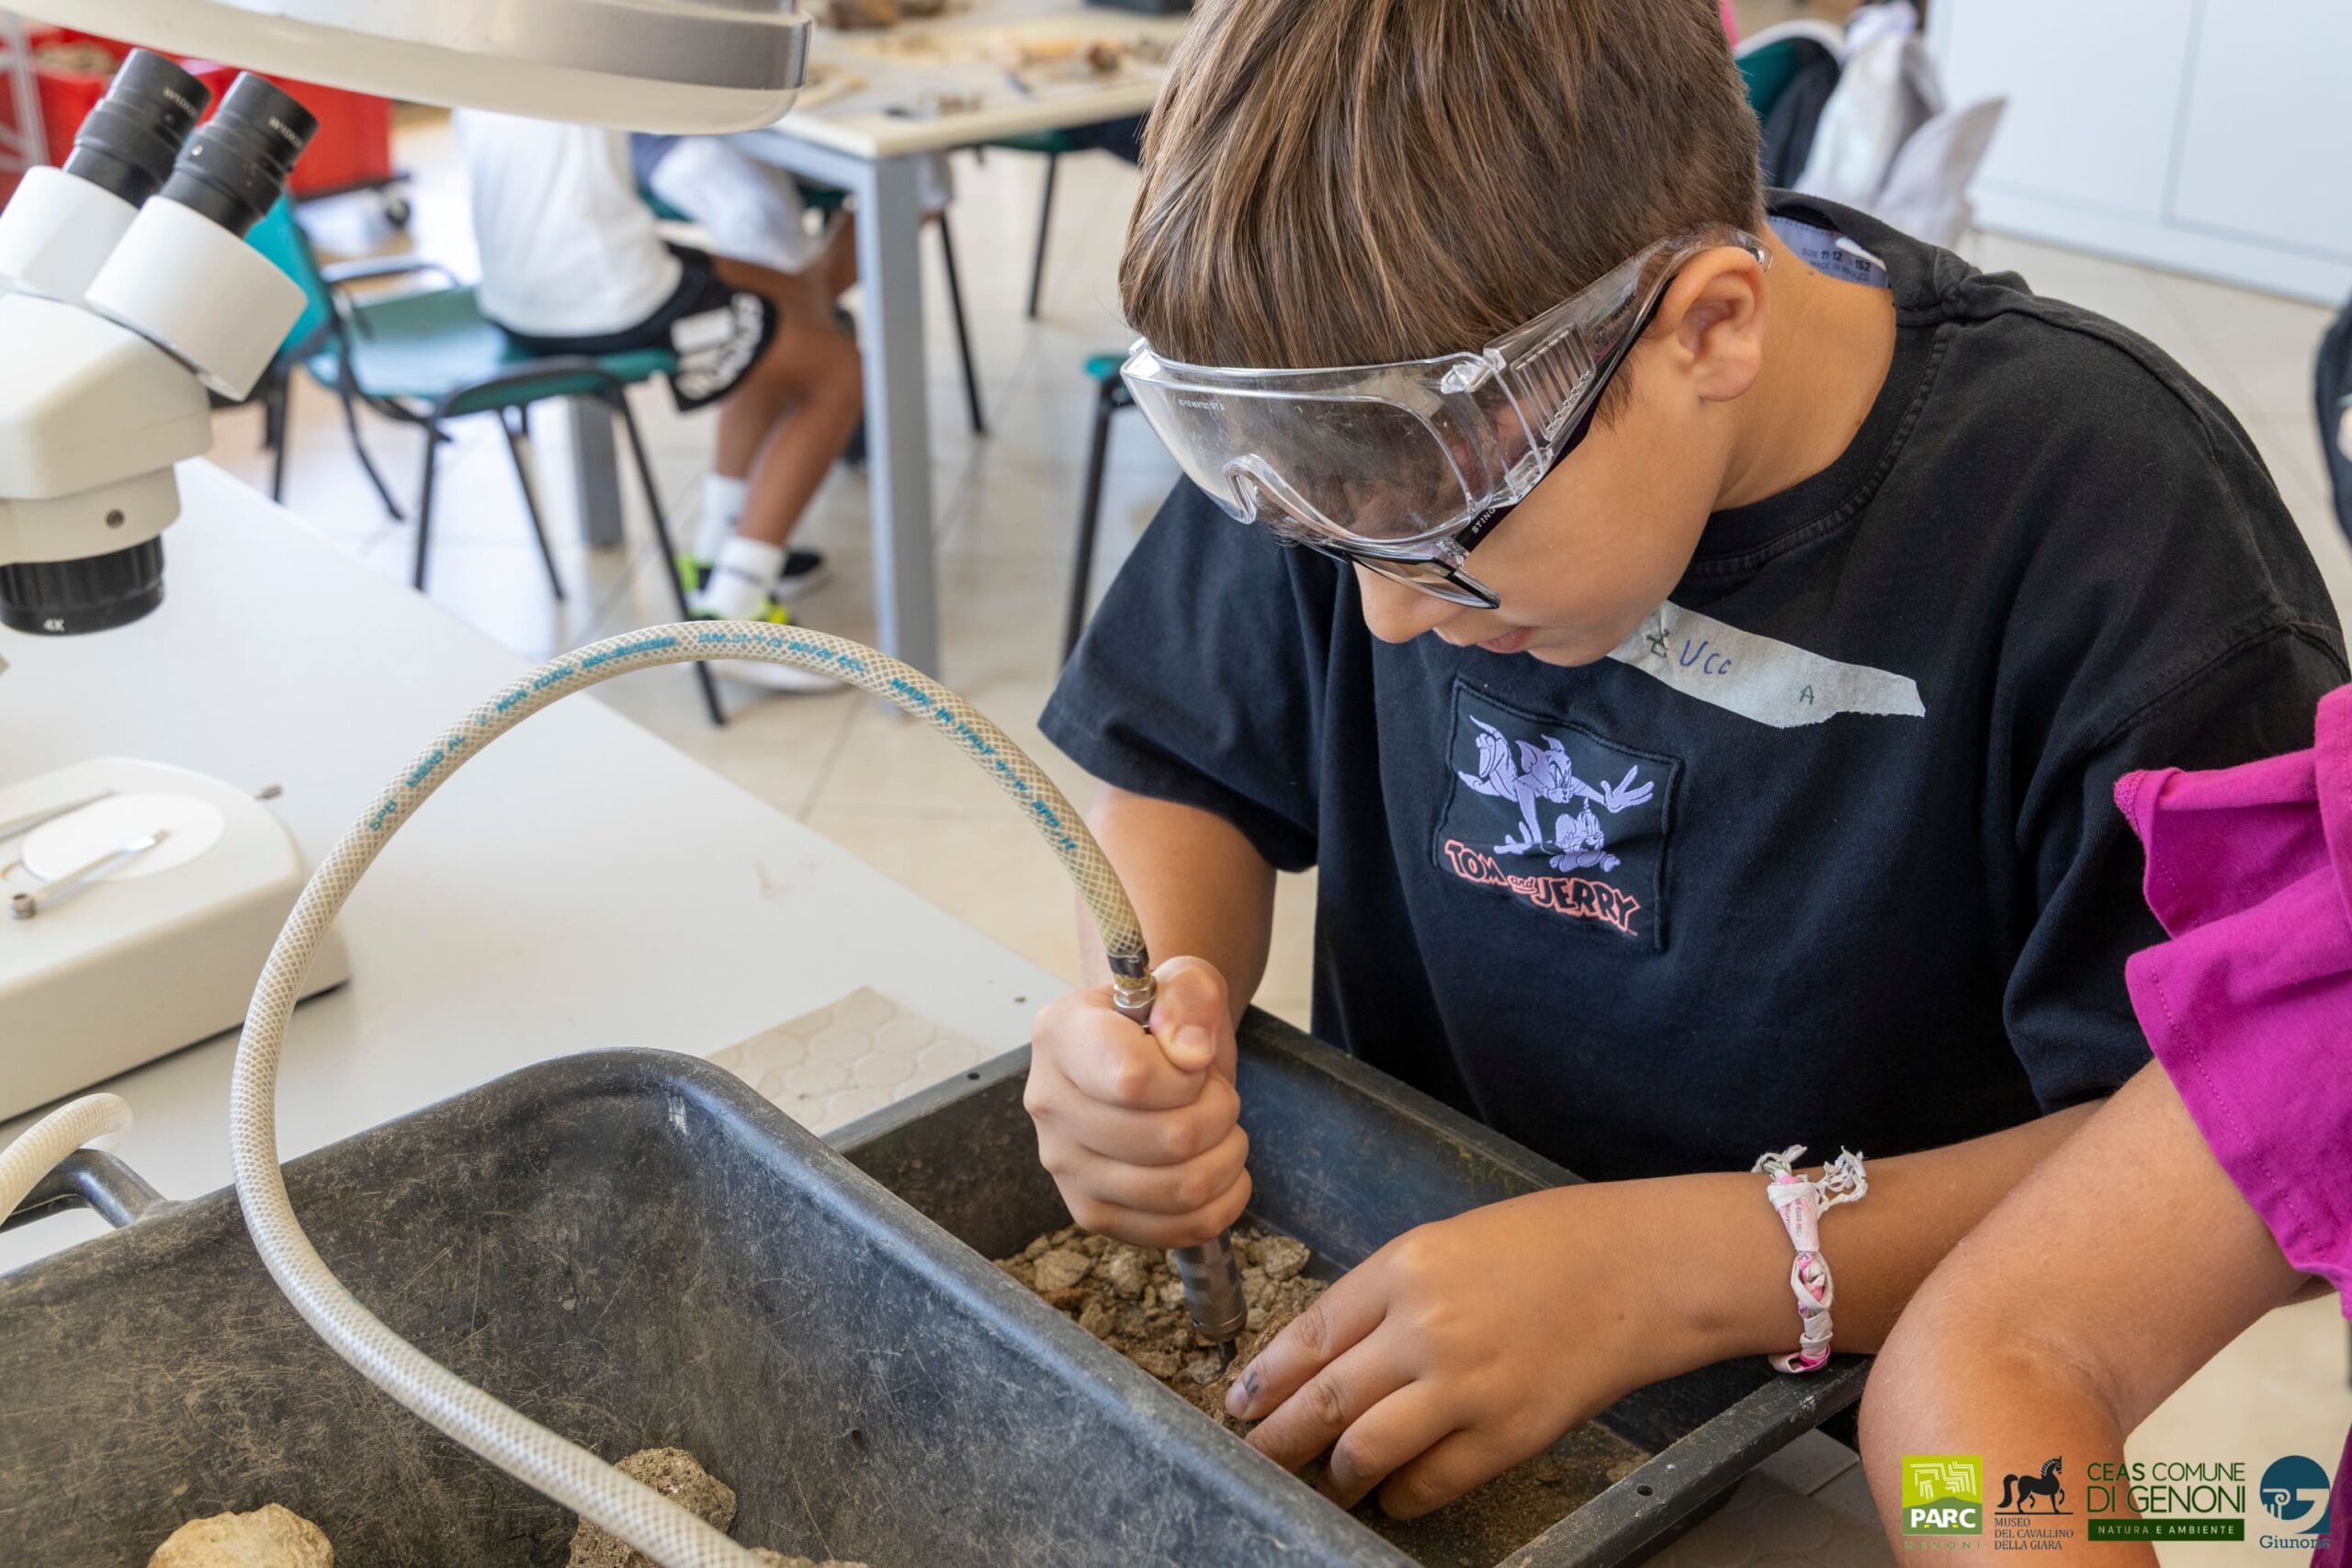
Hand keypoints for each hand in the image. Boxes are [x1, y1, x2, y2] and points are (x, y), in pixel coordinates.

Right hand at [1023, 956, 1251, 1248]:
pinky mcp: (1091, 1212)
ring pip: (1178, 1189)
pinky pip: (1177, 1229)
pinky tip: (1222, 1170)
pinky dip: (1222, 1203)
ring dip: (1227, 1157)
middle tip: (1218, 1093)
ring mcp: (1064, 1166)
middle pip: (1165, 1140)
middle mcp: (1048, 1103)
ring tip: (1223, 1129)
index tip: (1197, 1060)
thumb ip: (1191, 994)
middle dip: (1220, 1113)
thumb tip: (1190, 1053)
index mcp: (1060, 1035)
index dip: (1189, 1079)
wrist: (1148, 1055)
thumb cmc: (1164, 1018)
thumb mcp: (1186, 979)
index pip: (1133, 1081)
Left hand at [1227, 1185, 1714, 1518]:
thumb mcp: (1447, 1245)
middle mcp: (1425, 1330)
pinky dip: (1400, 1495)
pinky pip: (1428, 1483)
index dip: (1266, 1378)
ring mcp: (1467, 1388)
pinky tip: (1391, 1492)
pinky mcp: (1507, 1436)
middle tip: (1254, 1455)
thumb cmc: (1544, 1247)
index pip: (1310, 1335)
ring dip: (1335, 1474)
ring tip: (1323, 1481)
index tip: (1239, 1402)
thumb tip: (1326, 1354)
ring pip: (1366, 1451)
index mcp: (1405, 1268)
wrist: (1637, 1272)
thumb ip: (1385, 1295)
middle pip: (1325, 1399)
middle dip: (1278, 1437)